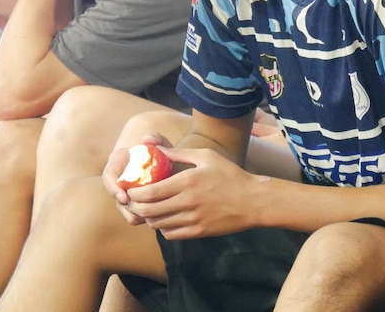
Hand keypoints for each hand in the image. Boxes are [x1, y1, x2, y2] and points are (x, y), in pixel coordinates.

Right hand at [103, 132, 173, 225]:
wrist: (169, 165)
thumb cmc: (161, 152)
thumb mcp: (160, 143)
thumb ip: (156, 138)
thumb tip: (148, 139)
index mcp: (117, 165)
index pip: (108, 178)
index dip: (113, 189)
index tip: (124, 198)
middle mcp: (118, 182)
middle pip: (118, 201)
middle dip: (129, 207)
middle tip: (145, 209)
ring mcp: (126, 196)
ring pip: (127, 213)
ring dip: (140, 215)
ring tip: (156, 211)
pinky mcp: (136, 207)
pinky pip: (137, 218)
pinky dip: (147, 218)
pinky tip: (160, 214)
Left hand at [122, 147, 259, 239]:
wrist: (253, 200)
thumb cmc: (230, 174)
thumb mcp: (206, 157)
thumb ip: (179, 153)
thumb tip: (157, 149)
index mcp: (187, 181)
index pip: (149, 193)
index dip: (134, 194)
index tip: (131, 190)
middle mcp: (188, 202)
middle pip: (148, 212)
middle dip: (136, 208)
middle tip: (134, 202)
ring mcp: (193, 219)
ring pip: (157, 224)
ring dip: (149, 218)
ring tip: (150, 209)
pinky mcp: (199, 232)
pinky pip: (171, 234)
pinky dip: (163, 228)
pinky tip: (167, 219)